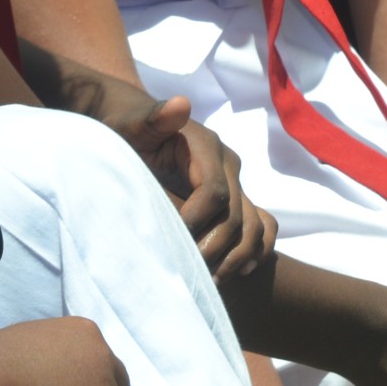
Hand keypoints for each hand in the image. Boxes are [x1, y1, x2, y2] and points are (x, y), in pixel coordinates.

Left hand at [113, 94, 276, 280]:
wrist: (134, 129)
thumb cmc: (126, 131)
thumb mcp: (132, 124)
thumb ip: (154, 118)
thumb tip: (181, 104)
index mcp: (206, 147)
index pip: (215, 193)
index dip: (195, 221)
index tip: (170, 239)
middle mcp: (228, 165)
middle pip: (235, 214)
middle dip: (213, 246)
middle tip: (186, 272)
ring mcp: (235, 182)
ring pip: (253, 224)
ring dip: (237, 256)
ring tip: (210, 281)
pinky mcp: (235, 198)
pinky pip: (261, 225)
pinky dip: (257, 248)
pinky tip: (242, 271)